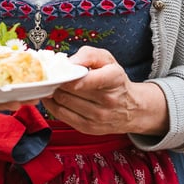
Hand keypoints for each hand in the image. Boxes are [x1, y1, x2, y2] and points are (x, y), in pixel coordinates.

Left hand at [42, 47, 167, 136]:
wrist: (131, 109)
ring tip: (53, 85)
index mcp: (114, 78)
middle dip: (57, 81)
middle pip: (70, 90)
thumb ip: (88, 55)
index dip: (70, 75)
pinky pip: (61, 115)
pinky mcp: (89, 128)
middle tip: (51, 75)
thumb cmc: (116, 81)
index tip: (60, 71)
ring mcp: (98, 116)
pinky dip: (53, 105)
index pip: (89, 79)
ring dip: (54, 92)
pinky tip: (53, 97)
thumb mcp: (107, 60)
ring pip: (63, 102)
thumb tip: (68, 63)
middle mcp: (108, 100)